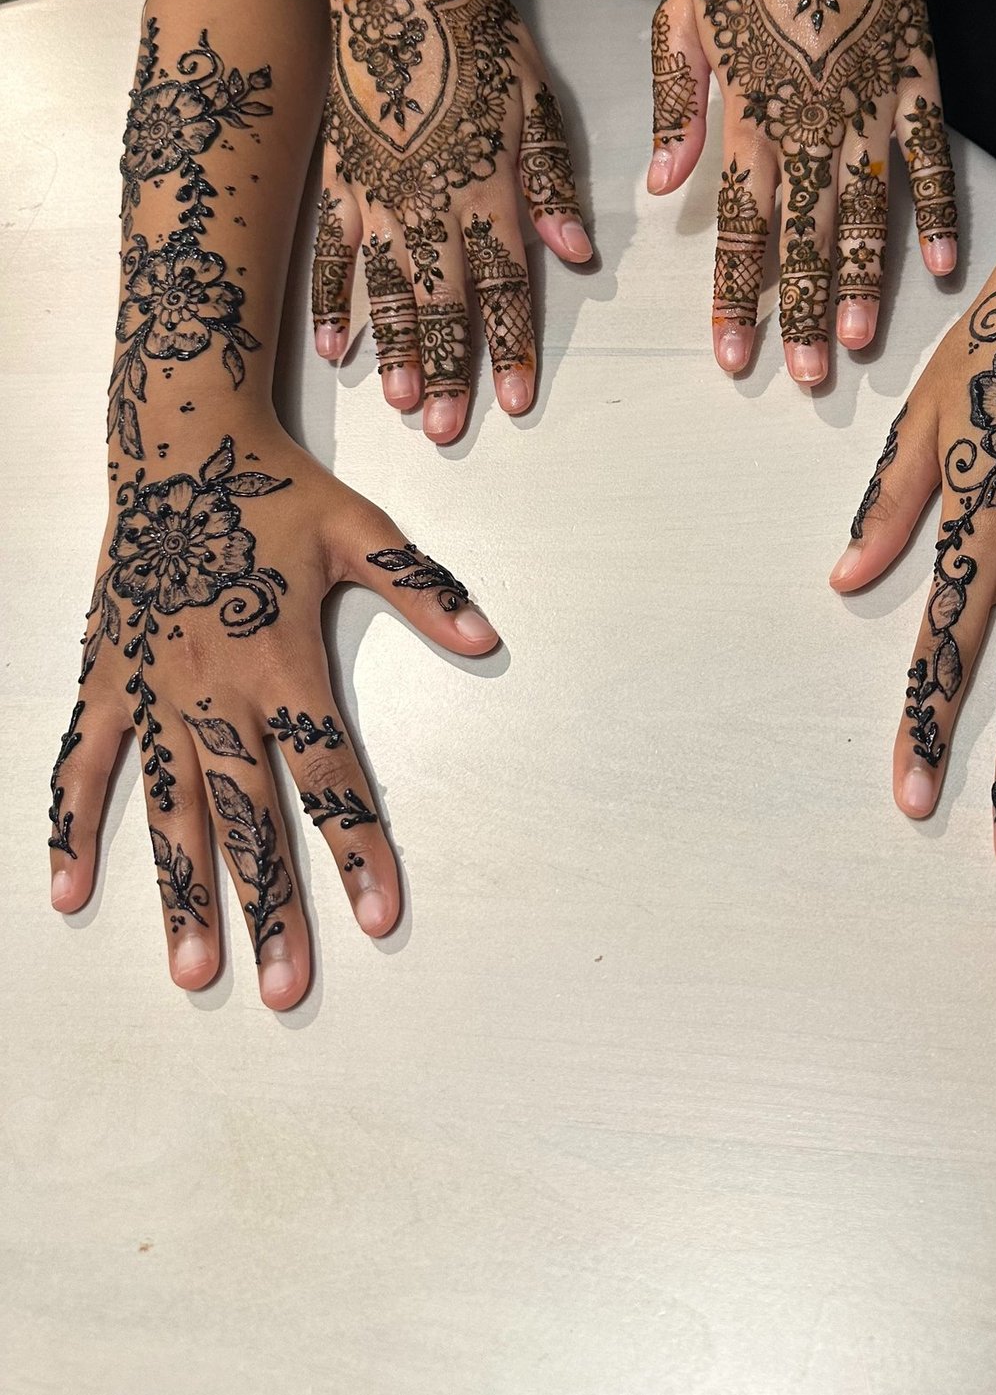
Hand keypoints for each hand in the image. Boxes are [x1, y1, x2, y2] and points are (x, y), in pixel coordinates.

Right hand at [48, 418, 496, 1007]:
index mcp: (283, 660)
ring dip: (183, 892)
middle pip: (249, 816)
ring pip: (168, 810)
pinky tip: (68, 894)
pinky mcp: (106, 680)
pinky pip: (86, 764)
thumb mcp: (364, 530)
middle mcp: (214, 688)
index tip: (380, 917)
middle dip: (270, 906)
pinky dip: (73, 827)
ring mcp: (152, 690)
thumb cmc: (274, 491)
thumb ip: (424, 591)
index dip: (359, 847)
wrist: (178, 445)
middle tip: (285, 988)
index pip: (331, 773)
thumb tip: (489, 640)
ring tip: (195, 970)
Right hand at [259, 0, 592, 442]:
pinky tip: (337, 349)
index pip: (505, 284)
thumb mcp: (538, 102)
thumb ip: (553, 183)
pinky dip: (333, 302)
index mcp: (485, 188)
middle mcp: (428, 204)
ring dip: (395, 351)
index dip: (512, 345)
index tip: (516, 400)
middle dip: (448, 371)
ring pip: (388, 290)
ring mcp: (377, 197)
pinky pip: (332, 255)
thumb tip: (577, 251)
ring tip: (401, 405)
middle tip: (448, 429)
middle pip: (442, 303)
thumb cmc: (479, 38)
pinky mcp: (340, 181)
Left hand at [646, 0, 956, 384]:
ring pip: (868, 208)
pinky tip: (940, 268)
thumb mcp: (680, 18)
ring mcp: (872, 100)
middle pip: (805, 234)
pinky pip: (932, 155)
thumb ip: (676, 106)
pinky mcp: (920, 74)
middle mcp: (812, 118)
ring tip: (861, 341)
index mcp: (751, 112)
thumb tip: (661, 183)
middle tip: (806, 376)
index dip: (738, 293)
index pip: (740, 223)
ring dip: (863, 280)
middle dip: (802, 311)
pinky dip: (937, 211)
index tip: (735, 353)